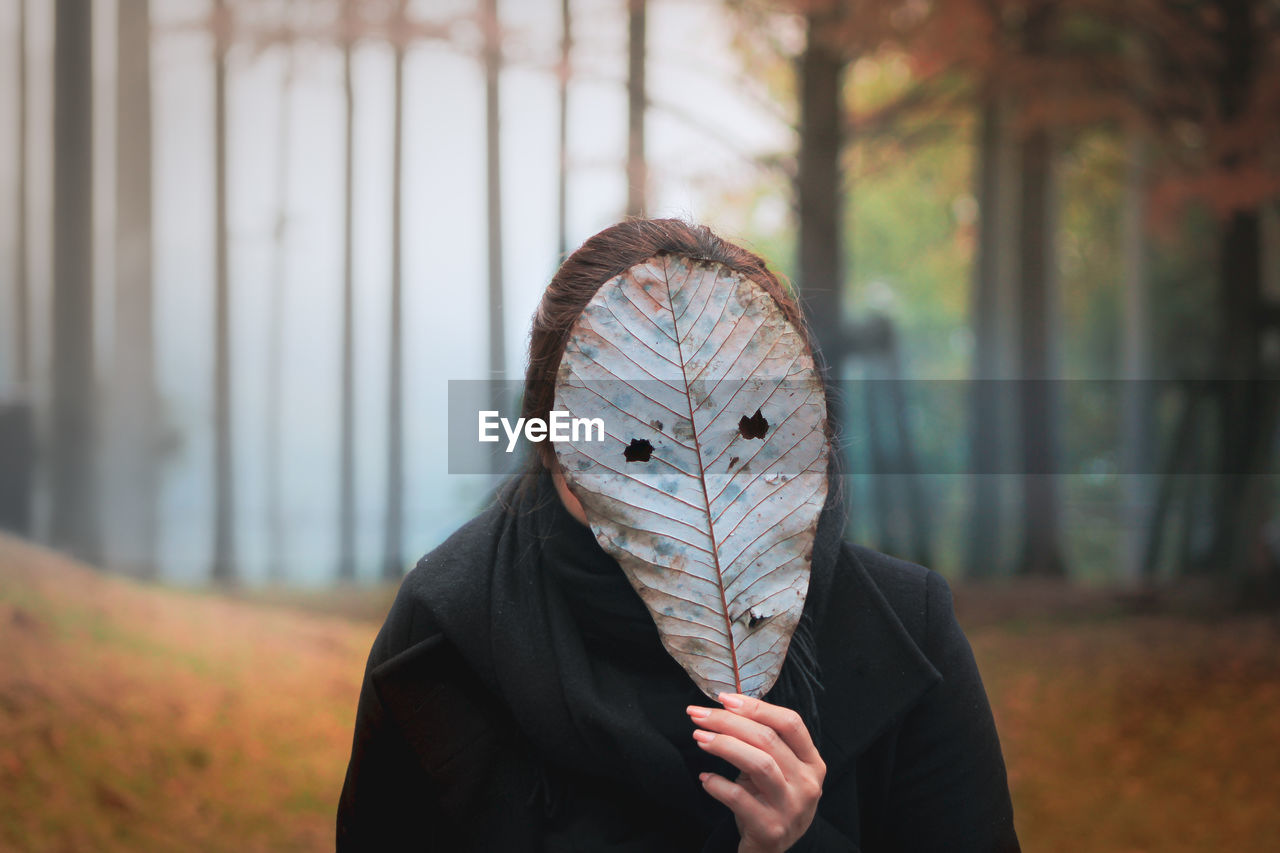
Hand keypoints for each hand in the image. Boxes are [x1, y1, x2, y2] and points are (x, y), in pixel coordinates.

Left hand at [686, 693, 825, 852]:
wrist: (770, 851)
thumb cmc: (769, 800)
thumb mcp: (778, 770)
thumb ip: (763, 742)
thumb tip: (725, 706)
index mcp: (812, 762)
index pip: (790, 722)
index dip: (757, 707)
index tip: (725, 699)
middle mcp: (807, 783)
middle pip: (768, 739)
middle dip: (728, 722)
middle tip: (699, 715)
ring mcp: (791, 807)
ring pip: (759, 763)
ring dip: (724, 745)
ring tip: (699, 738)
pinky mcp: (770, 828)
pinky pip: (739, 798)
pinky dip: (717, 784)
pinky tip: (704, 778)